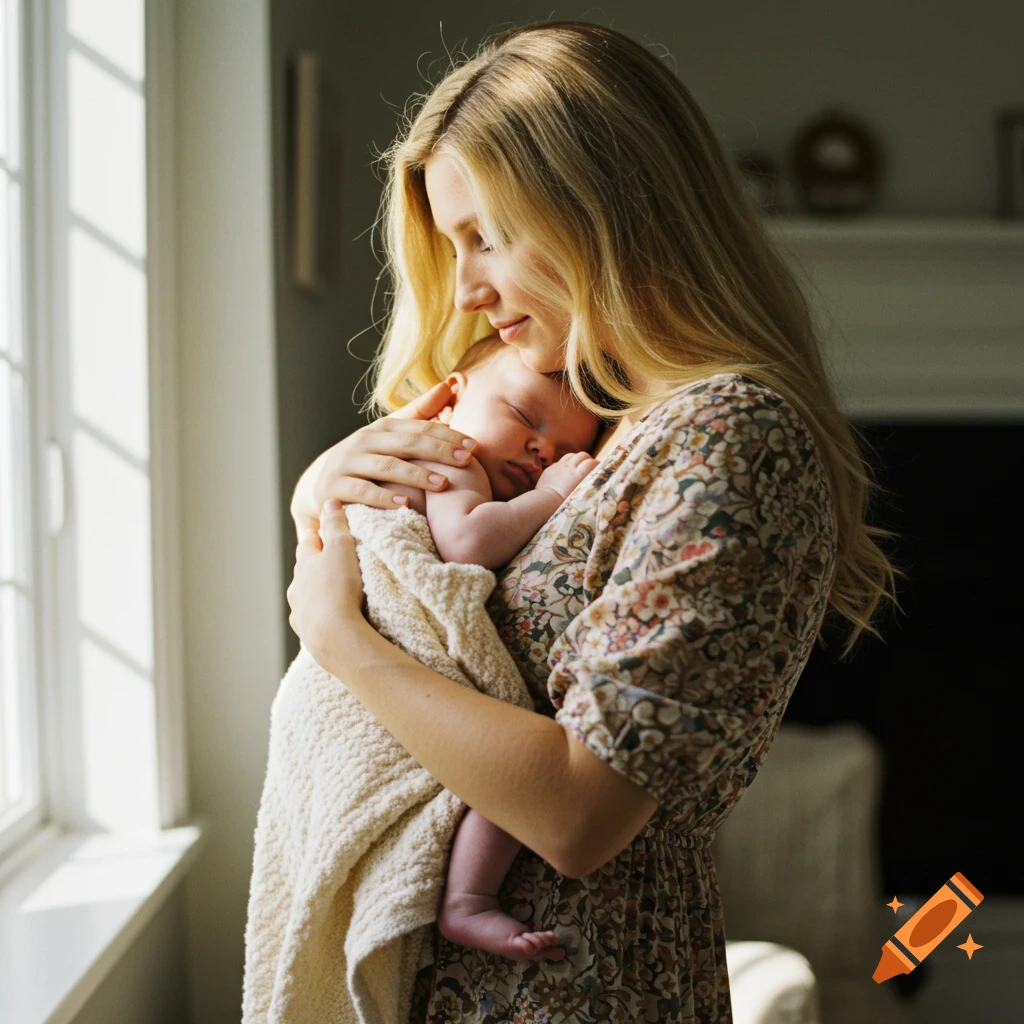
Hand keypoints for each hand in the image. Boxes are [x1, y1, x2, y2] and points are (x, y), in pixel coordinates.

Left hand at [286, 500, 365, 667]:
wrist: (335, 637)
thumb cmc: (339, 589)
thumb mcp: (342, 549)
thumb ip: (336, 525)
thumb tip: (328, 501)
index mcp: (304, 565)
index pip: (308, 544)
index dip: (317, 536)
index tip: (324, 532)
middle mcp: (296, 589)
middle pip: (305, 572)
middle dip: (316, 566)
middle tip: (331, 563)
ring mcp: (300, 613)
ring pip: (306, 598)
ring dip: (317, 594)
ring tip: (333, 595)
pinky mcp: (308, 635)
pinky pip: (312, 621)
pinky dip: (320, 617)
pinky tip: (330, 621)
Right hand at [290, 381, 478, 537]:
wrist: (321, 484)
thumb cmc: (367, 459)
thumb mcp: (390, 436)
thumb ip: (419, 414)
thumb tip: (449, 385)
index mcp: (382, 428)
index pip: (419, 428)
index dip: (447, 435)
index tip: (474, 446)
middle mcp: (364, 441)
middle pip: (406, 443)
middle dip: (438, 451)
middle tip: (466, 461)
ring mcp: (348, 464)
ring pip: (385, 466)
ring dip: (416, 475)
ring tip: (442, 483)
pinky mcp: (334, 488)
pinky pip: (361, 492)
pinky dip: (383, 497)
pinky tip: (404, 503)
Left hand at [536, 452, 598, 500]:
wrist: (544, 502)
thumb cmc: (564, 503)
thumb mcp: (580, 495)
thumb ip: (587, 485)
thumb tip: (594, 481)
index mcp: (578, 474)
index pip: (591, 462)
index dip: (597, 464)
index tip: (599, 469)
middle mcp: (569, 467)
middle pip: (582, 455)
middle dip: (587, 459)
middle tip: (589, 466)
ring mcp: (559, 466)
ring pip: (571, 455)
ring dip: (576, 458)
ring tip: (577, 466)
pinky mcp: (550, 468)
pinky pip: (560, 461)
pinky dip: (565, 464)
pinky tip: (564, 471)